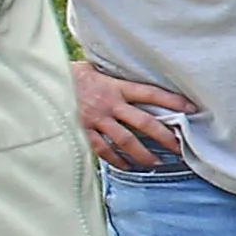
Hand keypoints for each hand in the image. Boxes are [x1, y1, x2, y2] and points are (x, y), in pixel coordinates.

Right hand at [70, 62, 194, 172]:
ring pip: (126, 141)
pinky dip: (116, 160)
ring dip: (143, 154)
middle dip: (164, 137)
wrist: (44, 80)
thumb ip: (115, 78)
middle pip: (144, 122)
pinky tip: (127, 166)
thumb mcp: (96, 69)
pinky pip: (103, 149)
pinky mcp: (82, 130)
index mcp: (115, 86)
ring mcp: (96, 119)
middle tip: (179, 148)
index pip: (151, 93)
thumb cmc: (72, 74)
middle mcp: (109, 103)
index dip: (172, 101)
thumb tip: (135, 78)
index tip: (191, 108)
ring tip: (157, 163)